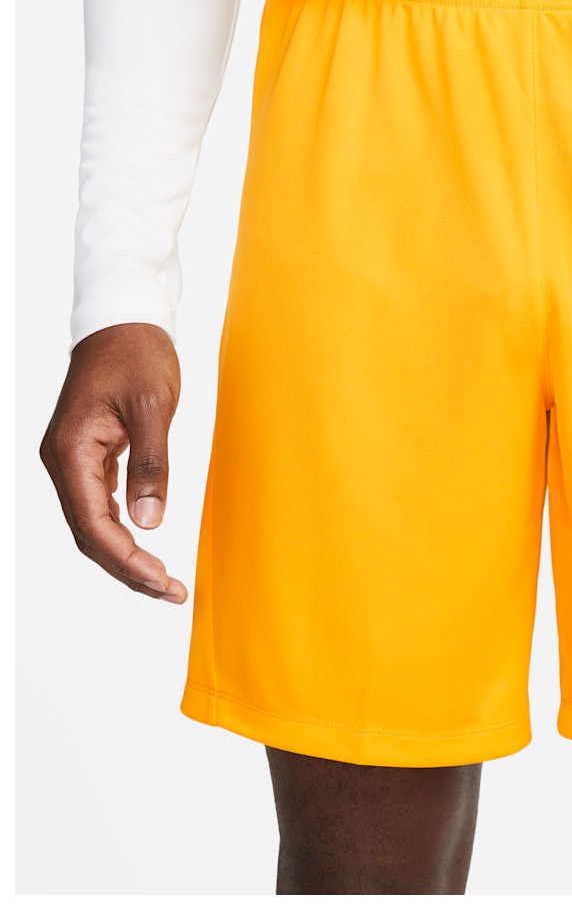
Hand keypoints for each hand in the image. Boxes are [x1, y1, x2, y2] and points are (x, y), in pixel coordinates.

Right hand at [40, 323, 188, 602]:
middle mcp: (63, 460)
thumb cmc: (137, 353)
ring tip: (163, 580)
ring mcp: (73, 459)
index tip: (163, 581)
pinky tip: (147, 547)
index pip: (92, 523)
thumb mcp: (154, 407)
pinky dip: (122, 530)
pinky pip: (98, 504)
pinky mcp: (88, 454)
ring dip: (125, 554)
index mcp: (71, 451)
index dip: (127, 559)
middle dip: (127, 567)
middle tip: (171, 591)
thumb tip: (149, 522)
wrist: (124, 318)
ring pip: (93, 522)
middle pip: (89, 533)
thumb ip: (151, 465)